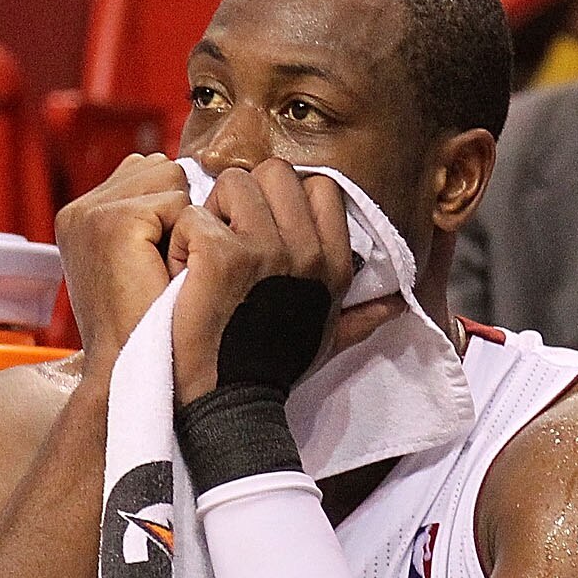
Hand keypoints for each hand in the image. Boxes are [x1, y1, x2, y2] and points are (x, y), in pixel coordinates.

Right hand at [54, 152, 182, 368]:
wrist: (130, 368)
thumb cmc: (147, 322)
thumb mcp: (137, 260)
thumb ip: (145, 212)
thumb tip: (172, 170)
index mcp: (79, 215)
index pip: (145, 172)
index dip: (169, 212)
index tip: (156, 260)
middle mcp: (78, 210)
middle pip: (160, 168)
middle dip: (175, 212)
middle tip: (159, 267)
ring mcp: (91, 213)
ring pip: (170, 178)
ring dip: (181, 222)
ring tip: (161, 268)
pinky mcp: (113, 222)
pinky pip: (177, 202)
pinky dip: (183, 236)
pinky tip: (163, 271)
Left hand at [168, 160, 352, 405]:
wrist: (232, 406)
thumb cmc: (273, 371)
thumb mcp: (327, 340)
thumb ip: (361, 317)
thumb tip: (397, 304)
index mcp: (333, 264)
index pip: (319, 187)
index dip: (285, 200)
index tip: (263, 231)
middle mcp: (307, 251)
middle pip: (273, 172)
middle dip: (245, 196)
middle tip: (227, 238)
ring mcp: (265, 249)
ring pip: (232, 182)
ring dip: (210, 213)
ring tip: (203, 255)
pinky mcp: (222, 256)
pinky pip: (193, 215)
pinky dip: (179, 243)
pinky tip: (183, 277)